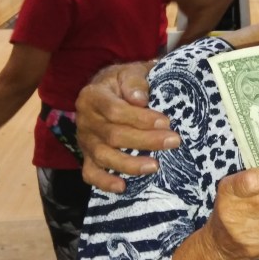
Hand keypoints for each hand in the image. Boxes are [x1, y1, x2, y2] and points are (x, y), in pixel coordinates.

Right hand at [76, 61, 178, 192]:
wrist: (108, 87)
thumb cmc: (124, 81)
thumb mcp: (129, 72)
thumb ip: (135, 82)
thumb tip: (140, 100)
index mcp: (93, 95)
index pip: (115, 110)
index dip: (140, 118)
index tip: (165, 122)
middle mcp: (85, 119)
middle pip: (113, 135)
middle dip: (145, 140)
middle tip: (173, 142)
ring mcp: (85, 140)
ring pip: (104, 156)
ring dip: (130, 164)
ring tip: (155, 166)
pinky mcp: (87, 156)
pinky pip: (90, 173)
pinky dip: (104, 182)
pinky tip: (122, 187)